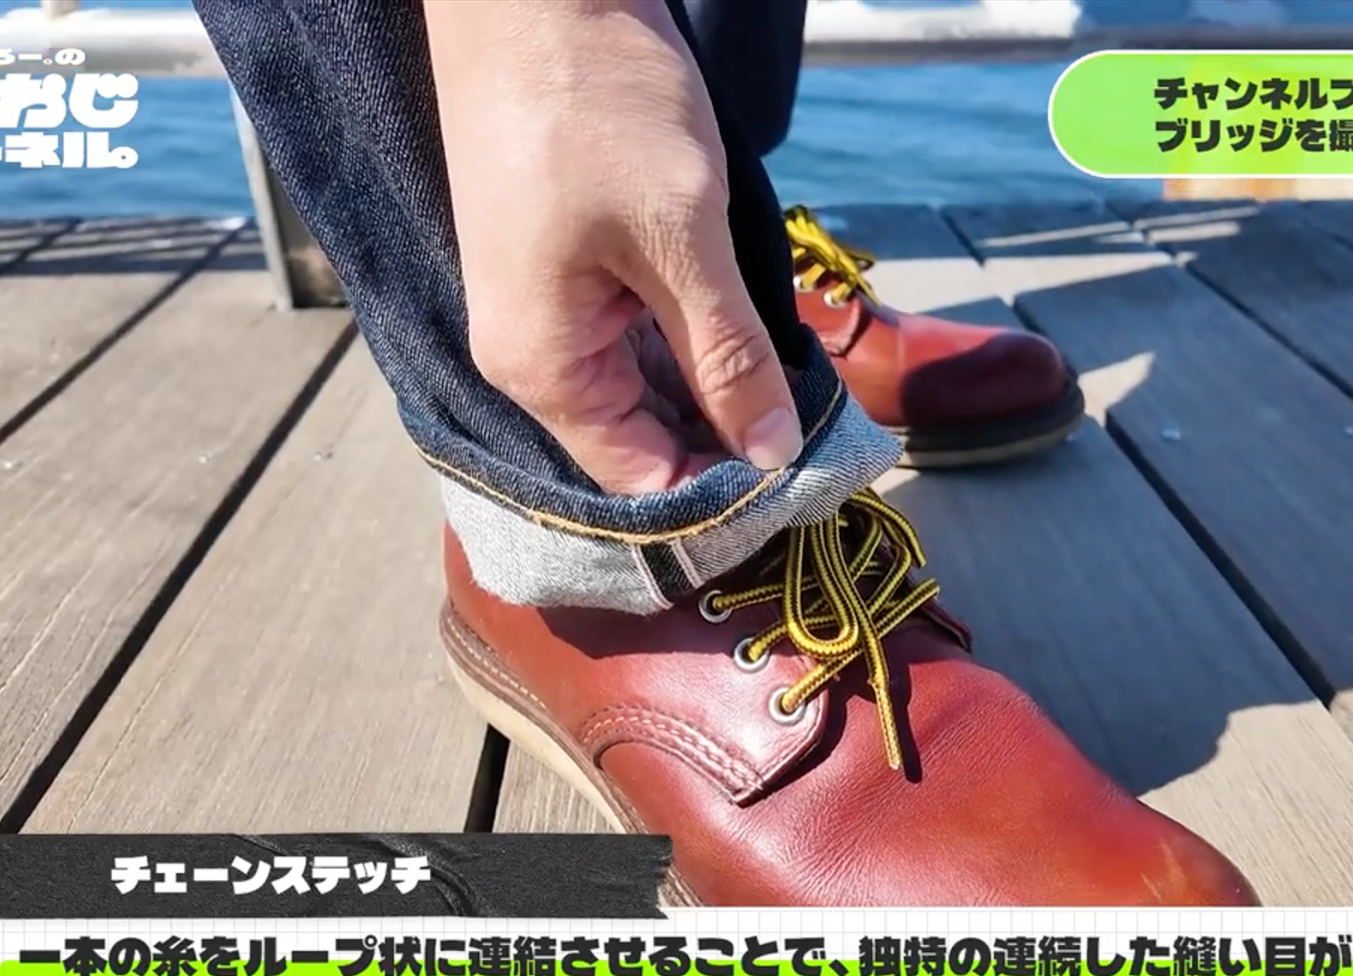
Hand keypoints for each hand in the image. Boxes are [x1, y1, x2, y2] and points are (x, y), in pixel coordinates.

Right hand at [425, 0, 802, 495]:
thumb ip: (728, 357)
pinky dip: (691, 343)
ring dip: (715, 389)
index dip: (727, 494)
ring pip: (643, 388)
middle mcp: (531, 356)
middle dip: (727, 441)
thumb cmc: (596, 103)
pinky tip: (748, 335)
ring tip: (794, 385)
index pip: (643, 482)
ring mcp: (544, 311)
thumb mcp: (683, 239)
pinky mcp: (564, 268)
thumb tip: (771, 456)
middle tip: (821, 433)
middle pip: (641, 442)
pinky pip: (632, 338)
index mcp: (544, 367)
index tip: (809, 481)